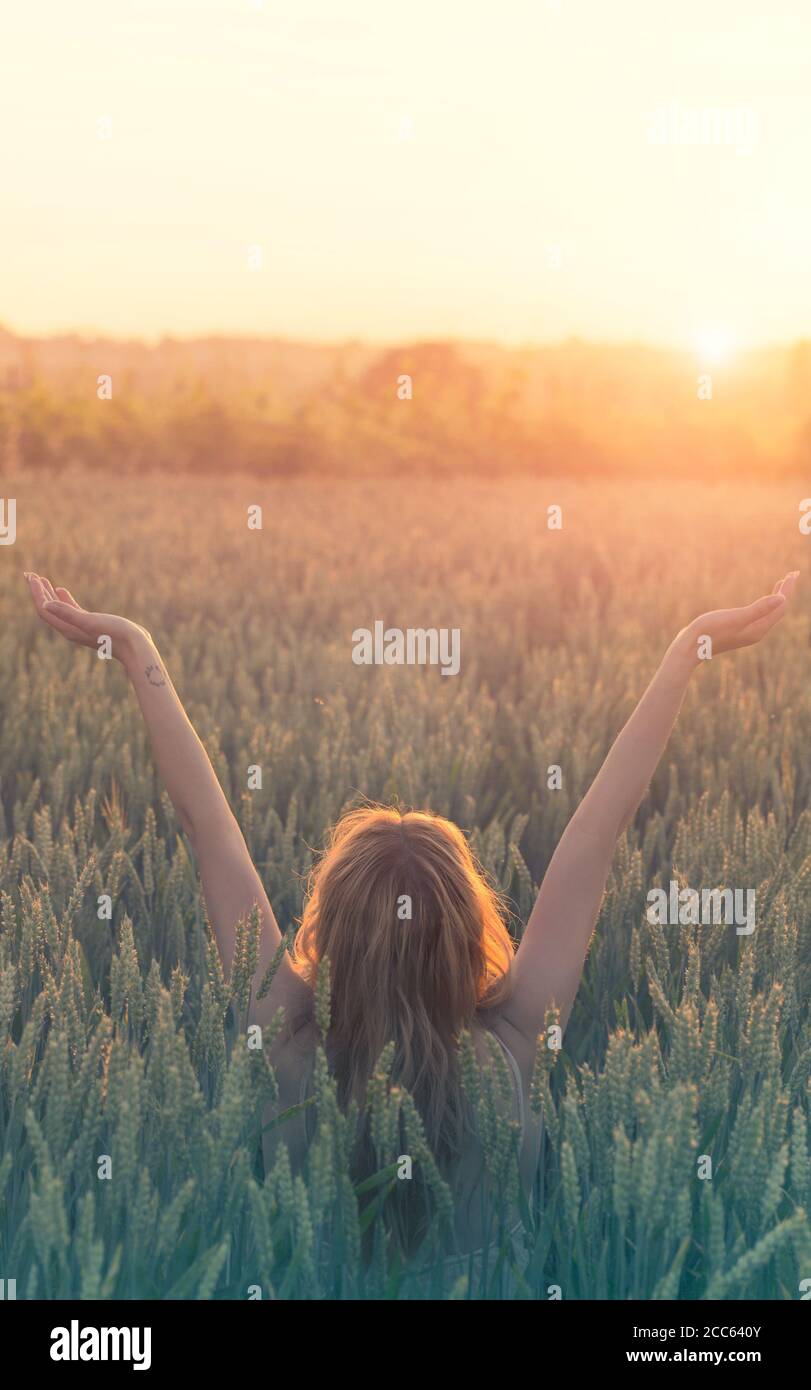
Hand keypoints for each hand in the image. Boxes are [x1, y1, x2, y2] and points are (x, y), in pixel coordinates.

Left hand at [24, 573, 151, 663]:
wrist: (135, 646)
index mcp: (67, 628)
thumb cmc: (114, 634)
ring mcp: (80, 627)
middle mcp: (70, 628)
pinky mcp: (90, 624)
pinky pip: (71, 610)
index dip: (36, 593)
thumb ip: (68, 613)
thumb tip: (46, 604)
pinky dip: (63, 599)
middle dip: (39, 591)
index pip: (44, 609)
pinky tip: (61, 590)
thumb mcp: (90, 621)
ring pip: (58, 608)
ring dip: (49, 594)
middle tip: (30, 575)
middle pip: (48, 608)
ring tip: (42, 580)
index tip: (31, 576)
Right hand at [679, 571, 798, 660]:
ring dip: (776, 597)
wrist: (689, 647)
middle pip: (778, 610)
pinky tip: (761, 601)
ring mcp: (747, 632)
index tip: (794, 573)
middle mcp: (756, 632)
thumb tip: (782, 598)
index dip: (788, 590)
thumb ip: (759, 608)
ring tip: (781, 583)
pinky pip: (759, 615)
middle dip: (786, 592)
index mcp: (758, 629)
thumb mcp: (736, 617)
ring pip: (769, 613)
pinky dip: (764, 604)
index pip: (780, 607)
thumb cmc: (710, 630)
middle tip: (793, 574)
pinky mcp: (738, 630)